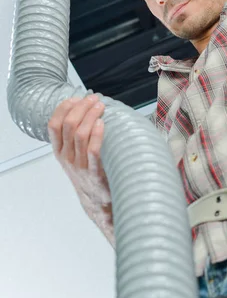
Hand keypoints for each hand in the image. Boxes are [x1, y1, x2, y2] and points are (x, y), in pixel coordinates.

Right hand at [48, 95, 111, 226]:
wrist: (97, 200)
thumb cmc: (88, 172)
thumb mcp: (73, 156)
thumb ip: (74, 137)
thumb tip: (86, 109)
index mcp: (59, 151)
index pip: (54, 125)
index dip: (64, 108)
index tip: (76, 98)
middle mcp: (67, 157)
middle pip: (69, 126)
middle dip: (81, 108)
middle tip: (94, 99)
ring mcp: (80, 165)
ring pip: (80, 135)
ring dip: (91, 116)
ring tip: (100, 107)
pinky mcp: (94, 172)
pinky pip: (93, 151)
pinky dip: (97, 135)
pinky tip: (102, 124)